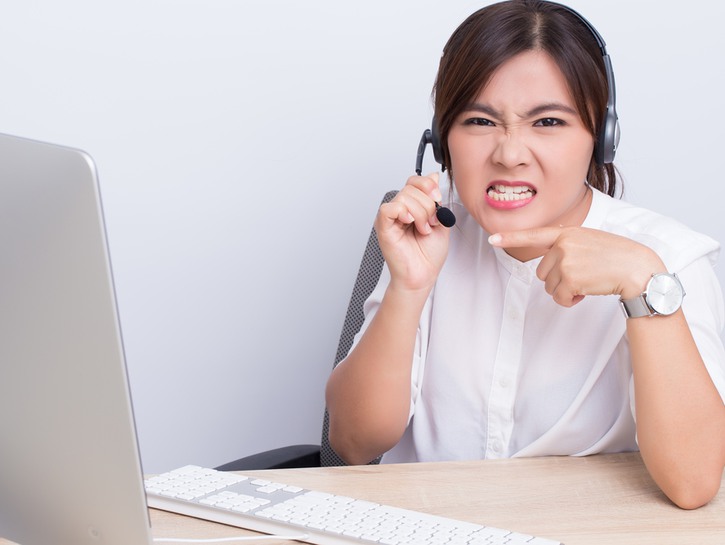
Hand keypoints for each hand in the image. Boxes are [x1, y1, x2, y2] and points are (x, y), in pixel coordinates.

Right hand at [375, 173, 450, 290]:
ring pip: (404, 196)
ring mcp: (390, 218)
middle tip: (430, 224)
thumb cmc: (429, 254)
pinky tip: (410, 223)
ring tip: (422, 229)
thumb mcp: (441, 220)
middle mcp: (399, 209)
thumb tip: (434, 176)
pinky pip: (388, 208)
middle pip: (411, 187)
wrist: (423, 274)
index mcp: (411, 206)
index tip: (438, 200)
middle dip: (427, 205)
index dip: (428, 185)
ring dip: (420, 213)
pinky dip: (403, 212)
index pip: (415, 181)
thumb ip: (436, 199)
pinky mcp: (383, 227)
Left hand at [488, 226, 664, 306]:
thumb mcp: (590, 240)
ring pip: (549, 286)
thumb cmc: (617, 256)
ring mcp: (565, 261)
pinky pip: (559, 298)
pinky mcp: (569, 279)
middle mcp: (563, 245)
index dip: (510, 238)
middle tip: (582, 276)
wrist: (637, 268)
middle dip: (558, 279)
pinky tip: (586, 292)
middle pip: (542, 271)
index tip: (492, 238)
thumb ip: (569, 244)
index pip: (534, 234)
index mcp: (567, 233)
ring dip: (565, 290)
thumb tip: (552, 256)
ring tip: (587, 282)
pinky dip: (570, 301)